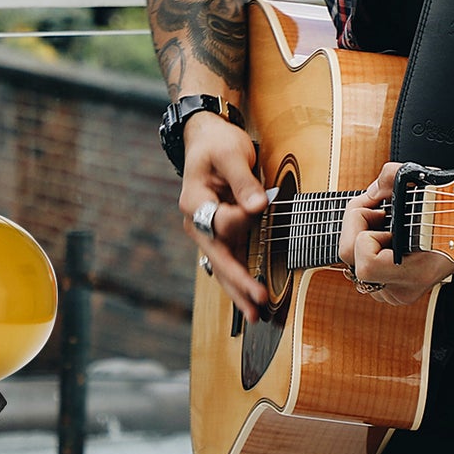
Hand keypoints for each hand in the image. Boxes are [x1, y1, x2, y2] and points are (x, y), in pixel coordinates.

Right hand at [178, 112, 270, 322]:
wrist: (207, 138)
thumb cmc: (218, 143)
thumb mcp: (231, 154)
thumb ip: (243, 182)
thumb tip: (258, 207)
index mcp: (194, 201)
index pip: (220, 222)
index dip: (241, 218)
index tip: (259, 204)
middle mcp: (197, 221)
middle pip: (217, 257)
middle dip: (238, 281)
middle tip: (258, 303)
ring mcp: (207, 230)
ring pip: (222, 266)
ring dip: (238, 290)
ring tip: (255, 314)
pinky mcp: (221, 232)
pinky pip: (229, 260)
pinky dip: (239, 280)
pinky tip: (250, 299)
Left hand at [338, 162, 453, 305]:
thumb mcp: (428, 182)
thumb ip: (391, 176)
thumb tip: (372, 191)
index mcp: (414, 275)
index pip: (365, 263)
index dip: (365, 231)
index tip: (383, 212)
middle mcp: (400, 290)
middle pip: (349, 258)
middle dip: (358, 226)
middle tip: (379, 211)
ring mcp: (392, 292)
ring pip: (351, 261)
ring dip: (361, 234)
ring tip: (386, 223)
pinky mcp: (386, 288)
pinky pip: (359, 265)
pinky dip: (365, 245)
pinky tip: (385, 235)